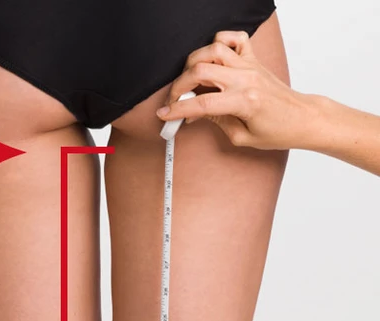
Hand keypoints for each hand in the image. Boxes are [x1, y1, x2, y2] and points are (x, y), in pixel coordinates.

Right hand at [157, 31, 315, 150]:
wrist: (301, 117)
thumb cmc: (276, 130)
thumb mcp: (241, 137)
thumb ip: (216, 121)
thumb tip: (195, 112)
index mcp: (244, 101)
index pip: (202, 103)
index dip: (178, 110)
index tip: (164, 115)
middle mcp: (245, 77)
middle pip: (201, 70)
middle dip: (179, 86)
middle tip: (174, 101)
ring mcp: (249, 65)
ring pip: (212, 50)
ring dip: (194, 64)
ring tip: (190, 81)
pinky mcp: (253, 58)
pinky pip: (233, 38)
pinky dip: (219, 43)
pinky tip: (213, 59)